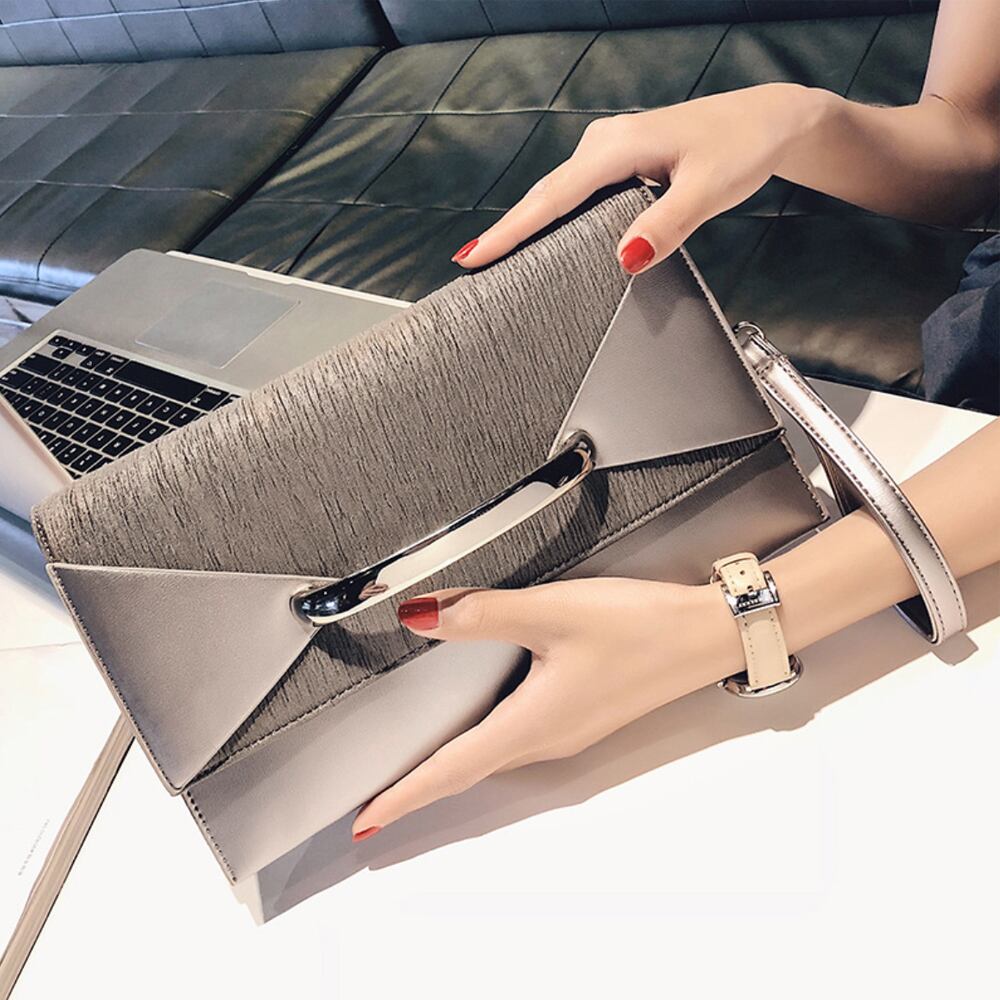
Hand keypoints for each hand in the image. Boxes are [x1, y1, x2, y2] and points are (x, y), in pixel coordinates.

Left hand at [351, 578, 742, 840]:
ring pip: (495, 755)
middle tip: (380, 800)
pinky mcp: (584, 711)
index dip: (405, 795)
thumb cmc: (640, 627)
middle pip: (470, 770)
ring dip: (452, 767)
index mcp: (534, 723)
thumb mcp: (553, 612)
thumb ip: (483, 613)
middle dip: (421, 788)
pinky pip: (520, 737)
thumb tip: (420, 618)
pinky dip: (484, 742)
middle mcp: (549, 737)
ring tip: (417, 768)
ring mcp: (570, 728)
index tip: (367, 821)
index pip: (452, 769)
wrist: (707, 634)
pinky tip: (481, 722)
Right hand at [451, 82, 826, 274]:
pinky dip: (553, 216)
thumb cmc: (741, 148)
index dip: (512, 230)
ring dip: (528, 225)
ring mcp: (609, 149)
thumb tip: (624, 260)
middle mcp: (604, 143)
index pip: (553, 198)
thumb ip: (666, 225)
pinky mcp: (618, 159)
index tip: (473, 256)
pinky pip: (574, 193)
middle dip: (508, 231)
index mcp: (618, 148)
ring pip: (557, 194)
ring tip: (495, 258)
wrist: (768, 120)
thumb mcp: (709, 190)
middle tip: (470, 266)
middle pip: (545, 195)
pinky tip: (542, 238)